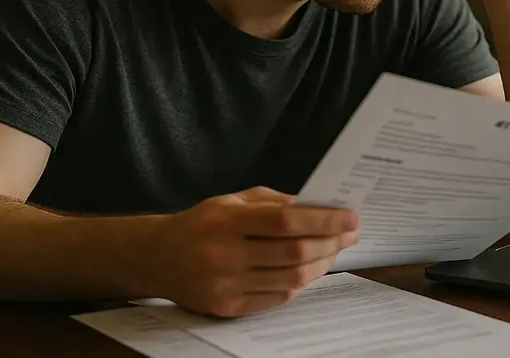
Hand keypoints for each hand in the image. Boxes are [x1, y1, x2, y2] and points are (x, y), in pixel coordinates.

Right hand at [148, 186, 359, 317]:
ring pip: (291, 279)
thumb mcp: (232, 200)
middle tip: (352, 233)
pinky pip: (277, 298)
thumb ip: (274, 202)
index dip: (324, 220)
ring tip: (335, 249)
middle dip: (331, 242)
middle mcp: (225, 254)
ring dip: (322, 264)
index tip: (351, 217)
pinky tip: (311, 269)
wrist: (157, 258)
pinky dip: (301, 283)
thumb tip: (320, 208)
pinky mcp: (227, 308)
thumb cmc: (203, 223)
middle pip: (293, 253)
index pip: (286, 221)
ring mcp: (226, 285)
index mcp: (226, 221)